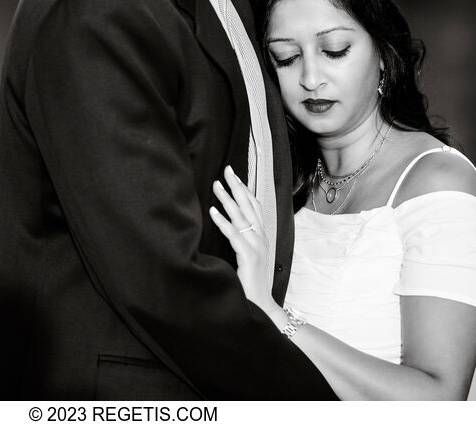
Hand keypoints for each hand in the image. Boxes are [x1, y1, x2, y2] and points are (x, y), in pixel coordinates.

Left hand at [208, 166, 273, 309]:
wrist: (261, 306)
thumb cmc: (250, 283)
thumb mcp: (247, 257)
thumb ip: (242, 241)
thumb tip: (230, 225)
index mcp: (262, 237)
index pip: (254, 207)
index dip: (245, 190)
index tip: (234, 175)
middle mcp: (262, 238)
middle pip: (249, 206)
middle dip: (237, 187)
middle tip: (226, 170)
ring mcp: (257, 247)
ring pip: (241, 217)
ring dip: (227, 199)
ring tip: (215, 185)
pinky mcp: (249, 257)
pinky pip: (234, 235)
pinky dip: (223, 222)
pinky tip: (213, 212)